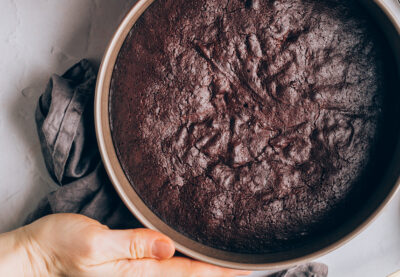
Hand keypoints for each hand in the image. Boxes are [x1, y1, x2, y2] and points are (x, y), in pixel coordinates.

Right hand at [0, 213, 249, 276]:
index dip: (218, 272)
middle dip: (217, 274)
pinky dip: (183, 265)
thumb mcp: (94, 243)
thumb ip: (132, 245)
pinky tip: (190, 257)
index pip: (187, 274)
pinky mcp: (126, 266)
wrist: (33, 257)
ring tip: (229, 265)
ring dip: (203, 271)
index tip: (246, 270)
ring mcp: (133, 273)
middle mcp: (139, 276)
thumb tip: (167, 247)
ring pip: (177, 274)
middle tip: (248, 268)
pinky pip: (163, 269)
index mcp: (136, 273)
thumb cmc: (58, 248)